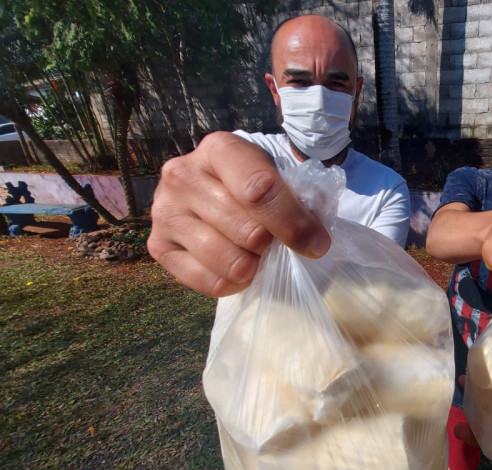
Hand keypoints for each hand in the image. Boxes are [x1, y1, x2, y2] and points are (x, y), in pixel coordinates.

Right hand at [147, 132, 330, 296]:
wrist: (218, 189)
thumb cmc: (256, 183)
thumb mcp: (279, 176)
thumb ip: (300, 200)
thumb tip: (314, 241)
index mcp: (219, 149)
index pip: (259, 190)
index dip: (294, 223)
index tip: (318, 243)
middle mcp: (183, 175)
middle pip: (248, 231)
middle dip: (273, 245)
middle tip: (276, 243)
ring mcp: (165, 212)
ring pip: (228, 260)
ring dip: (254, 265)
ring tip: (257, 254)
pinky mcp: (158, 246)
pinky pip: (209, 282)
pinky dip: (235, 283)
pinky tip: (240, 268)